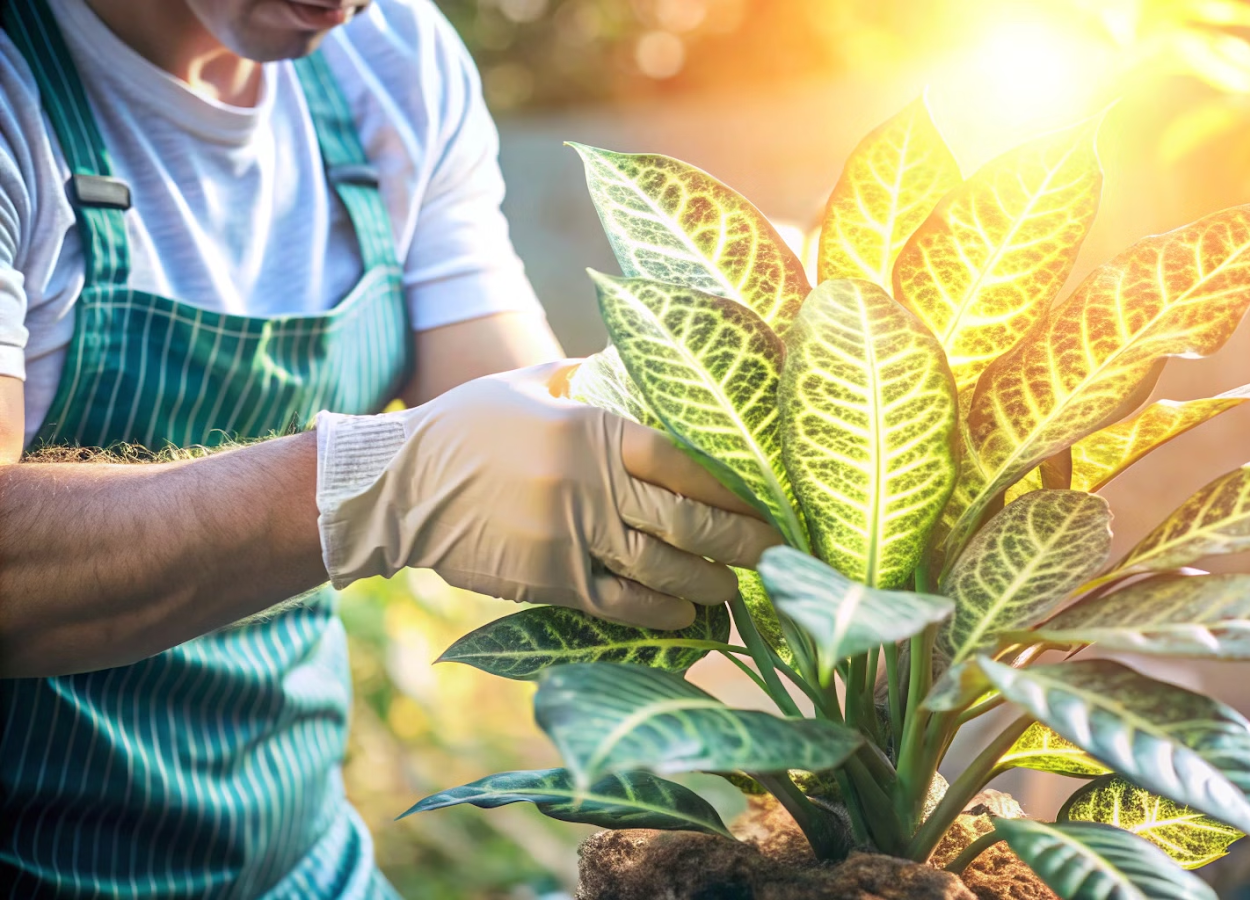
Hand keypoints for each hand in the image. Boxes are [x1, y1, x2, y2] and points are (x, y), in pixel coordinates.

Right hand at [315, 361, 781, 628]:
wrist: (398, 487)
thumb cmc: (468, 426)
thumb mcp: (531, 383)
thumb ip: (591, 376)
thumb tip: (638, 361)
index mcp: (592, 429)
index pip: (685, 458)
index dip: (735, 482)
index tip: (771, 493)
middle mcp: (590, 485)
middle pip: (688, 519)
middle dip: (744, 539)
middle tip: (781, 551)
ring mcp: (571, 537)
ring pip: (663, 567)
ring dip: (711, 581)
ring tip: (741, 586)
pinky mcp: (550, 580)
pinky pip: (621, 603)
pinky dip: (662, 612)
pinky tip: (689, 614)